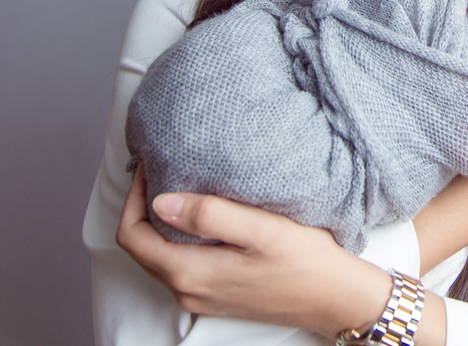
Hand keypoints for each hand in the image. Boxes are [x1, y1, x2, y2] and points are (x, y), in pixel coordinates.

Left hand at [115, 167, 391, 336]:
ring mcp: (201, 297)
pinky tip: (202, 215)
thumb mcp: (260, 230)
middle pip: (140, 247)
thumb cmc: (305, 263)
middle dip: (142, 207)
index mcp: (190, 274)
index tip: (151, 167)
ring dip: (161, 221)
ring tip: (180, 185)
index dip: (133, 198)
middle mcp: (188, 291)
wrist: (335, 299)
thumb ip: (209, 215)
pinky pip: (180, 264)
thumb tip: (161, 202)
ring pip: (159, 256)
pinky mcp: (216, 295)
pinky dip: (178, 238)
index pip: (132, 236)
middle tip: (160, 170)